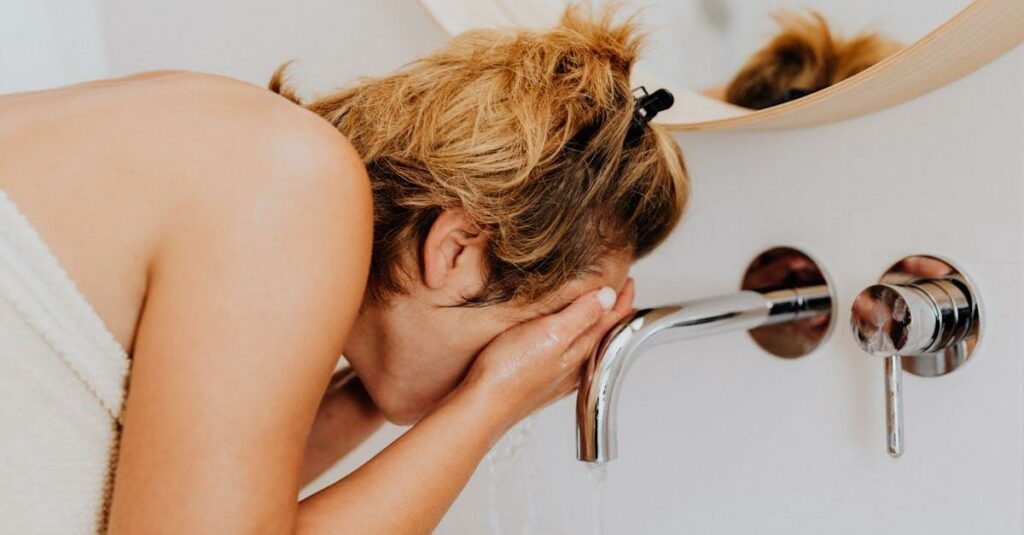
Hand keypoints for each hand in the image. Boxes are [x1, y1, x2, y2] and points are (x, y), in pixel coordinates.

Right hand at [461, 278, 635, 426]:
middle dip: (612, 311)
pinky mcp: (542, 380)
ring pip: (587, 345)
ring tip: (597, 311)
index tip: (629, 282)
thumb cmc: (511, 372)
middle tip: (619, 293)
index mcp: (581, 349)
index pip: (612, 320)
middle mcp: (575, 365)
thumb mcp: (551, 333)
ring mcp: (560, 375)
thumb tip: (608, 296)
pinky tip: (565, 342)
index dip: (622, 299)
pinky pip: (569, 355)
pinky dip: (575, 341)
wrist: (483, 407)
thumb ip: (582, 315)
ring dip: (594, 326)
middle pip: (603, 333)